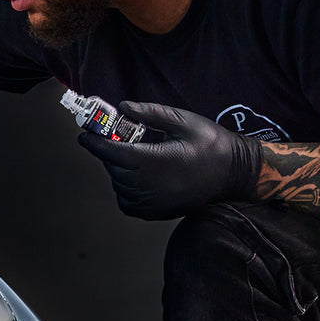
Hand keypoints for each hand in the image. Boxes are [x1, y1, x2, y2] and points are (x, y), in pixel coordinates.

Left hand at [77, 101, 261, 219]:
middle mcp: (149, 185)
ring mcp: (152, 202)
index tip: (83, 135)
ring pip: (119, 184)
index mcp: (155, 160)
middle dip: (109, 152)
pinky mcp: (156, 213)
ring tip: (133, 155)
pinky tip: (138, 176)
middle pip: (114, 167)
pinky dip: (125, 189)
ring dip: (119, 169)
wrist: (235, 174)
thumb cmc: (212, 144)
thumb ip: (151, 114)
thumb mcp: (184, 121)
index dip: (95, 143)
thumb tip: (122, 107)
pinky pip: (127, 202)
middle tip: (112, 137)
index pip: (112, 152)